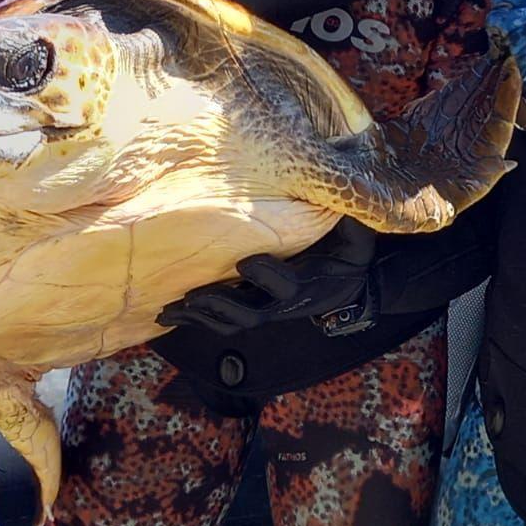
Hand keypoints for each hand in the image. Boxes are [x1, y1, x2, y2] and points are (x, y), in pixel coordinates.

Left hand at [156, 218, 377, 337]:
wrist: (345, 282)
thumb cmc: (348, 250)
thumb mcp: (358, 236)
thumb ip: (353, 223)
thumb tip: (352, 204)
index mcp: (309, 282)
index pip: (287, 285)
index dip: (267, 276)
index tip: (246, 263)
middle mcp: (284, 301)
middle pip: (249, 313)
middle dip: (220, 304)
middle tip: (192, 295)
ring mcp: (266, 308)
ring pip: (230, 321)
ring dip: (200, 316)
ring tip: (169, 310)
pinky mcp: (251, 308)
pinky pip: (220, 320)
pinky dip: (195, 318)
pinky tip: (167, 313)